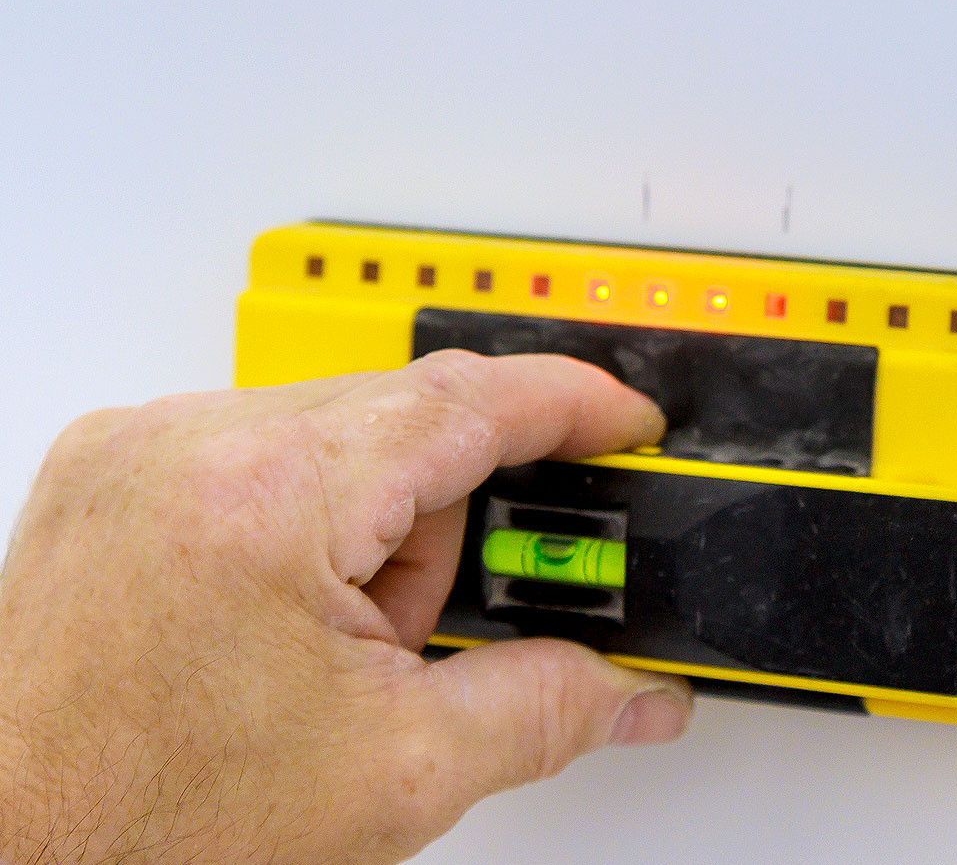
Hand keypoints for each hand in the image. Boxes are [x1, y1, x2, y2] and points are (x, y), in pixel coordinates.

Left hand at [0, 351, 691, 863]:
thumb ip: (545, 708)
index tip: (628, 424)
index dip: (573, 404)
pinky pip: (264, 467)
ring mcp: (140, 458)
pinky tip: (294, 633)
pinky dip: (312, 537)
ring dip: (378, 542)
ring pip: (336, 449)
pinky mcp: (116, 485)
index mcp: (264, 493)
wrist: (9, 864)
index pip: (466, 399)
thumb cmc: (142, 828)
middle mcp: (186, 444)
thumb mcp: (396, 772)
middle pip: (402, 428)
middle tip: (447, 636)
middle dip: (454, 532)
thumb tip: (631, 689)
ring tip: (342, 660)